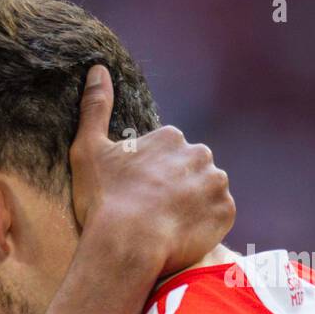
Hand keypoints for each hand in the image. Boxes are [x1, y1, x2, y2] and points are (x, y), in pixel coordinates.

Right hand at [69, 65, 233, 278]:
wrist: (127, 244)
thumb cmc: (104, 200)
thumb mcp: (88, 150)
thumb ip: (95, 108)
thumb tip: (98, 68)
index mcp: (171, 137)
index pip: (167, 154)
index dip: (150, 176)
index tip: (135, 194)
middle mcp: (200, 153)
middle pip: (190, 171)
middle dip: (176, 188)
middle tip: (150, 213)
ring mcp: (216, 183)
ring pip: (206, 192)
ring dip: (192, 206)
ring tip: (165, 227)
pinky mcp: (226, 212)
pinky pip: (218, 217)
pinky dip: (204, 226)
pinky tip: (180, 236)